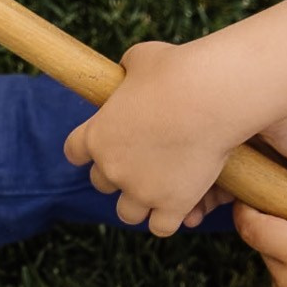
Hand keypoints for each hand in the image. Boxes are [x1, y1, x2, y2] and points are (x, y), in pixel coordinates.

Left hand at [63, 41, 248, 236]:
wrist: (212, 95)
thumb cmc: (179, 69)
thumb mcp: (143, 58)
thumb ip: (129, 71)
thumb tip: (130, 72)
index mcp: (96, 134)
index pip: (74, 152)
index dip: (87, 151)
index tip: (100, 148)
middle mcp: (112, 167)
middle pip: (101, 183)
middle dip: (118, 174)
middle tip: (141, 163)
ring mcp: (141, 190)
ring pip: (127, 213)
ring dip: (139, 203)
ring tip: (156, 192)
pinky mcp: (171, 205)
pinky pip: (160, 227)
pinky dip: (167, 219)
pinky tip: (178, 207)